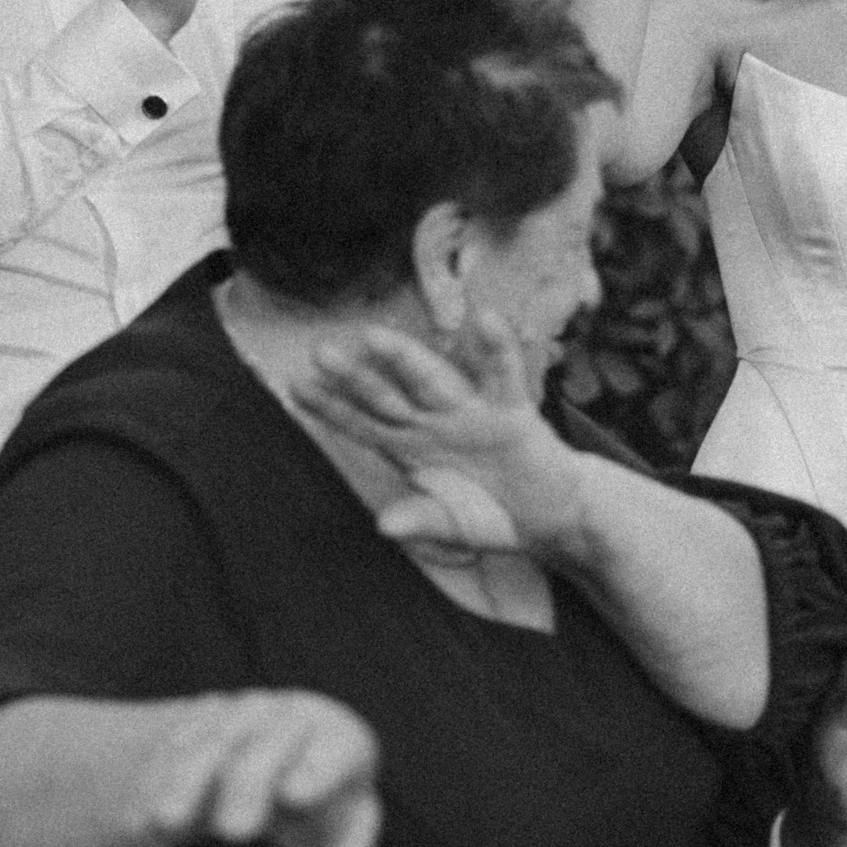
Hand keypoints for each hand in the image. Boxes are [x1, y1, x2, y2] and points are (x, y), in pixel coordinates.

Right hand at [137, 690, 380, 846]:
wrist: (276, 749)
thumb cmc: (321, 797)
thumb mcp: (340, 825)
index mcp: (337, 737)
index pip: (336, 747)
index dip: (320, 769)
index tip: (298, 796)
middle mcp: (288, 717)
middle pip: (268, 747)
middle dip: (249, 784)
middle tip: (236, 831)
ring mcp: (239, 715)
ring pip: (210, 745)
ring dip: (186, 783)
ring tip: (164, 825)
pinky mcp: (196, 722)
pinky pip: (171, 749)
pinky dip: (155, 783)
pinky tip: (138, 821)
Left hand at [290, 314, 576, 558]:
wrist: (549, 516)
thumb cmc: (492, 513)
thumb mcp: (451, 525)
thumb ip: (421, 521)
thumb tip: (385, 526)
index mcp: (412, 447)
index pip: (364, 423)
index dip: (332, 407)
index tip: (297, 387)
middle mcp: (435, 422)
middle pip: (389, 397)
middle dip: (356, 377)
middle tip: (321, 352)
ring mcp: (472, 414)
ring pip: (434, 382)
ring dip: (406, 360)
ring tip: (374, 337)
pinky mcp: (512, 415)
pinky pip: (504, 378)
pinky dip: (498, 350)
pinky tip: (485, 320)